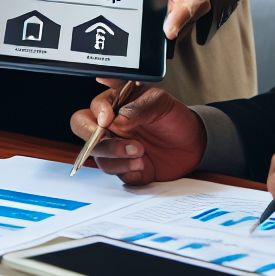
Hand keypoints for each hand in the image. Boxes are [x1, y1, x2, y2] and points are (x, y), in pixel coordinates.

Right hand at [70, 79, 206, 185]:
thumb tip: (117, 118)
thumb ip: (137, 107)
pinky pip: (115, 173)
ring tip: (142, 152)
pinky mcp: (123, 167)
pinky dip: (127, 170)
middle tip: (115, 140)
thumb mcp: (160, 102)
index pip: (94, 107)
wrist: (191, 142)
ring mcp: (115, 148)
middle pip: (83, 130)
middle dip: (95, 139)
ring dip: (117, 156)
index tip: (109, 118)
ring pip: (98, 156)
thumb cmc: (173, 117)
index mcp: (116, 104)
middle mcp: (110, 126)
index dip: (98, 113)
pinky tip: (143, 164)